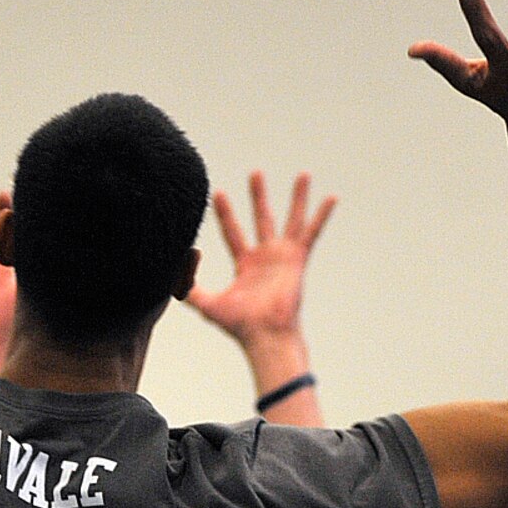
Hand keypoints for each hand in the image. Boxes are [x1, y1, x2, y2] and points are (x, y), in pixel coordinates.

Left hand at [186, 172, 334, 348]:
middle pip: (261, 217)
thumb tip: (177, 268)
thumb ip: (189, 288)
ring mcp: (283, 256)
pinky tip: (330, 198)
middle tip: (255, 172)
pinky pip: (311, 233)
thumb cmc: (240, 325)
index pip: (232, 231)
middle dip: (258, 195)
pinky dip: (321, 216)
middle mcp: (266, 256)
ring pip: (291, 219)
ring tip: (303, 174)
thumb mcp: (208, 304)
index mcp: (246, 264)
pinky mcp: (297, 259)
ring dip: (297, 197)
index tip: (219, 192)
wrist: (264, 334)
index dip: (225, 213)